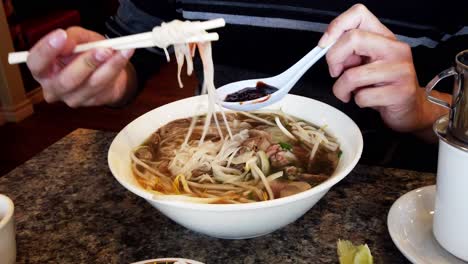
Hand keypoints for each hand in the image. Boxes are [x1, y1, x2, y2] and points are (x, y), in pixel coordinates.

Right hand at [27, 27, 136, 107]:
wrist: (104, 68)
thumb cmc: (84, 52)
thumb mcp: (77, 38)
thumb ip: (72, 37)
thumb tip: (67, 41)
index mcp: (42, 69)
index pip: (36, 62)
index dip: (47, 50)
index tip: (61, 35)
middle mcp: (53, 88)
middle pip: (66, 80)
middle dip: (87, 63)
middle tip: (104, 49)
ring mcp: (72, 99)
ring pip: (91, 85)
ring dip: (109, 66)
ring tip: (121, 50)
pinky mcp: (92, 102)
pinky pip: (106, 86)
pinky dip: (117, 68)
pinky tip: (124, 56)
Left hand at [318, 4, 449, 135]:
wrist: (409, 109)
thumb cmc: (383, 85)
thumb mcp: (365, 62)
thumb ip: (349, 52)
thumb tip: (328, 49)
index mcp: (384, 37)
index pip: (359, 14)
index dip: (336, 27)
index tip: (324, 45)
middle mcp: (395, 48)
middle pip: (353, 38)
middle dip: (333, 58)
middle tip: (335, 72)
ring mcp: (400, 69)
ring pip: (352, 75)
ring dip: (341, 89)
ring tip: (350, 92)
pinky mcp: (400, 92)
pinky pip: (362, 97)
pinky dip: (357, 102)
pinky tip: (367, 100)